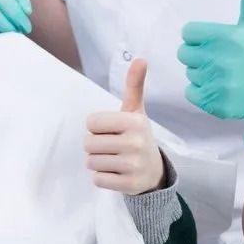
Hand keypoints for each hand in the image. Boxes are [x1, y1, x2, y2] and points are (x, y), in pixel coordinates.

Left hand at [85, 58, 165, 194]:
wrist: (155, 171)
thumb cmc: (138, 136)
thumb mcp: (136, 111)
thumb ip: (134, 85)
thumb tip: (141, 58)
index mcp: (134, 121)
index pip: (91, 122)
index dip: (97, 127)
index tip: (112, 130)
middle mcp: (135, 143)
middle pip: (88, 143)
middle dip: (96, 145)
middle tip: (112, 146)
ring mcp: (133, 165)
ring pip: (91, 162)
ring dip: (98, 162)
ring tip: (114, 159)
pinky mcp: (129, 185)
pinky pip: (97, 179)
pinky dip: (102, 177)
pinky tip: (117, 173)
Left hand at [177, 0, 243, 159]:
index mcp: (225, 36)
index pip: (187, 33)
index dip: (199, 38)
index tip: (218, 43)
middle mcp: (219, 59)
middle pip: (184, 53)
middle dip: (199, 56)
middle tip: (222, 60)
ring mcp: (217, 82)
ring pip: (189, 74)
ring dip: (203, 75)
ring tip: (227, 75)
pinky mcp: (215, 102)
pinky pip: (191, 93)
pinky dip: (202, 93)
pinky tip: (222, 89)